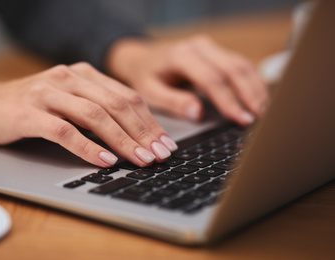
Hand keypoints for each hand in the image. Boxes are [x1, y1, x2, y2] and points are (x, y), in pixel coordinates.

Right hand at [0, 63, 177, 166]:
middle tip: (160, 155)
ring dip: (122, 141)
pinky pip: (64, 131)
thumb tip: (137, 136)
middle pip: (117, 105)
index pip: (127, 97)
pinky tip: (106, 161)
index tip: (166, 143)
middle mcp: (68, 78)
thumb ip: (99, 111)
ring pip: (95, 116)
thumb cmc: (32, 108)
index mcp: (84, 74)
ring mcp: (47, 93)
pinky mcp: (28, 113)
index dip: (150, 121)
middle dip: (143, 132)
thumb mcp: (70, 102)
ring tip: (142, 160)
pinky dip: (88, 147)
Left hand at [107, 35, 267, 124]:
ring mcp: (210, 47)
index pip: (211, 79)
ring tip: (263, 111)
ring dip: (255, 87)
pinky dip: (252, 81)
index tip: (241, 118)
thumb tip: (197, 113)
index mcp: (180, 56)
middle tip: (260, 117)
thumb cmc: (146, 77)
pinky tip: (258, 97)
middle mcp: (199, 46)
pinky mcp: (217, 51)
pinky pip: (239, 64)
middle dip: (249, 94)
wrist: (143, 59)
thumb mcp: (150, 93)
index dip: (228, 100)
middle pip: (232, 68)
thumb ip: (173, 102)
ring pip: (240, 64)